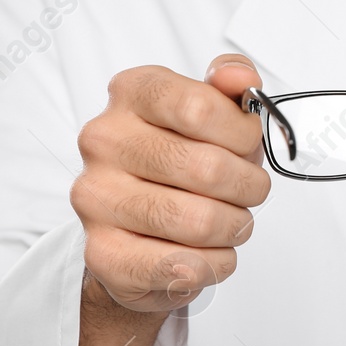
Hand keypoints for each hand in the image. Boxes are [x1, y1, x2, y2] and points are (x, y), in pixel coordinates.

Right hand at [72, 54, 270, 312]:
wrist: (136, 225)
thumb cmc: (182, 162)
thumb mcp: (212, 108)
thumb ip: (231, 82)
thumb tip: (239, 79)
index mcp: (131, 93)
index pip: (199, 107)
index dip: (242, 134)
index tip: (248, 144)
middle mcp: (103, 140)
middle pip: (206, 168)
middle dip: (248, 187)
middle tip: (249, 192)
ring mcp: (96, 197)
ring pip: (199, 221)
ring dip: (234, 227)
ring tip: (230, 222)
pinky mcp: (102, 253)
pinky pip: (181, 266)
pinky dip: (214, 264)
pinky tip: (211, 253)